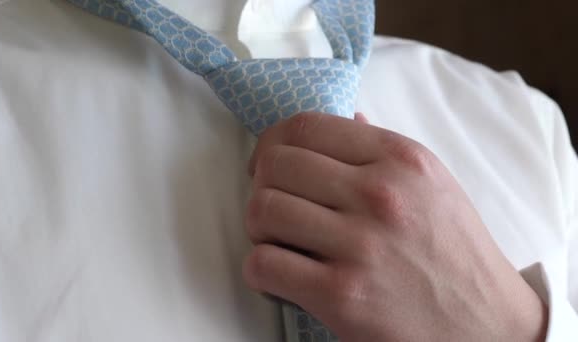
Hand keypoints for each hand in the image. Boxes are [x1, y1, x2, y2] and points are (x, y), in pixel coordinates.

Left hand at [243, 113, 547, 340]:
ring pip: (261, 211)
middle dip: (260, 185)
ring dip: (259, 229)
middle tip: (274, 207)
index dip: (270, 143)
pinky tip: (282, 275)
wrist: (488, 326)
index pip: (304, 126)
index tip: (267, 164)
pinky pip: (263, 265)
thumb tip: (349, 120)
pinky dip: (260, 270)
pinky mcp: (342, 295)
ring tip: (279, 241)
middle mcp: (380, 194)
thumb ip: (384, 151)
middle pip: (275, 166)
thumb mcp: (434, 185)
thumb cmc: (455, 253)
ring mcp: (360, 245)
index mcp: (399, 159)